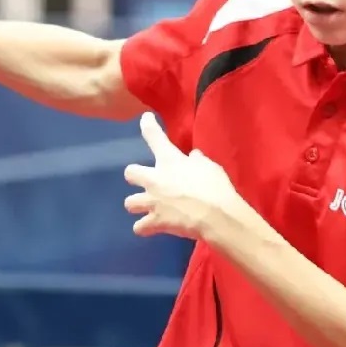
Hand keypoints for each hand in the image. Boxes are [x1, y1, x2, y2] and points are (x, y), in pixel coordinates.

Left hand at [124, 113, 242, 239]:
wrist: (216, 216)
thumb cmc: (215, 187)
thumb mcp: (210, 167)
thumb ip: (197, 161)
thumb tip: (192, 157)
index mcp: (169, 161)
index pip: (154, 136)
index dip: (148, 125)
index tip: (145, 118)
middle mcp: (154, 179)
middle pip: (130, 173)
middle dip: (136, 176)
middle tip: (147, 181)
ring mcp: (152, 202)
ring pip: (129, 203)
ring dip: (138, 205)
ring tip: (148, 208)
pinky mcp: (155, 222)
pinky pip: (140, 227)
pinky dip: (144, 228)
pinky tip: (150, 227)